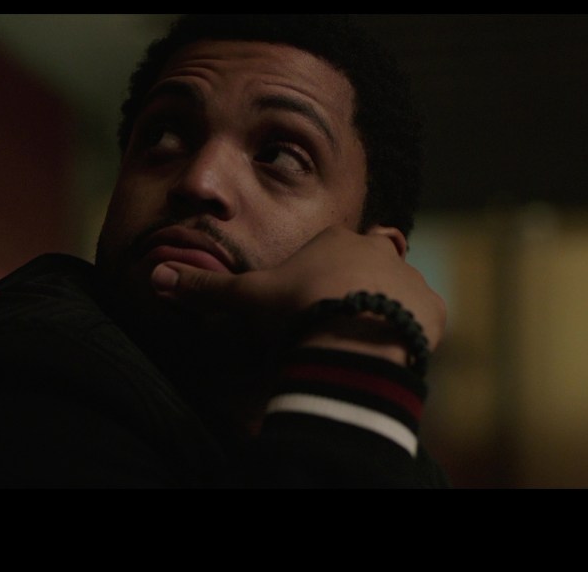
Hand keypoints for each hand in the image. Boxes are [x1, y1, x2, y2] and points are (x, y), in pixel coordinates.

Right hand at [149, 225, 445, 362]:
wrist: (352, 339)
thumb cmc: (296, 310)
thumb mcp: (244, 299)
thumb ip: (204, 287)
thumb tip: (155, 277)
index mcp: (334, 240)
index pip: (330, 243)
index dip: (320, 265)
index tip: (308, 293)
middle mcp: (376, 250)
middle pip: (370, 256)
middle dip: (356, 279)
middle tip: (336, 312)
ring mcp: (408, 278)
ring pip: (400, 284)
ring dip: (386, 303)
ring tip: (361, 335)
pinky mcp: (432, 310)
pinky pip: (425, 316)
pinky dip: (410, 330)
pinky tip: (388, 348)